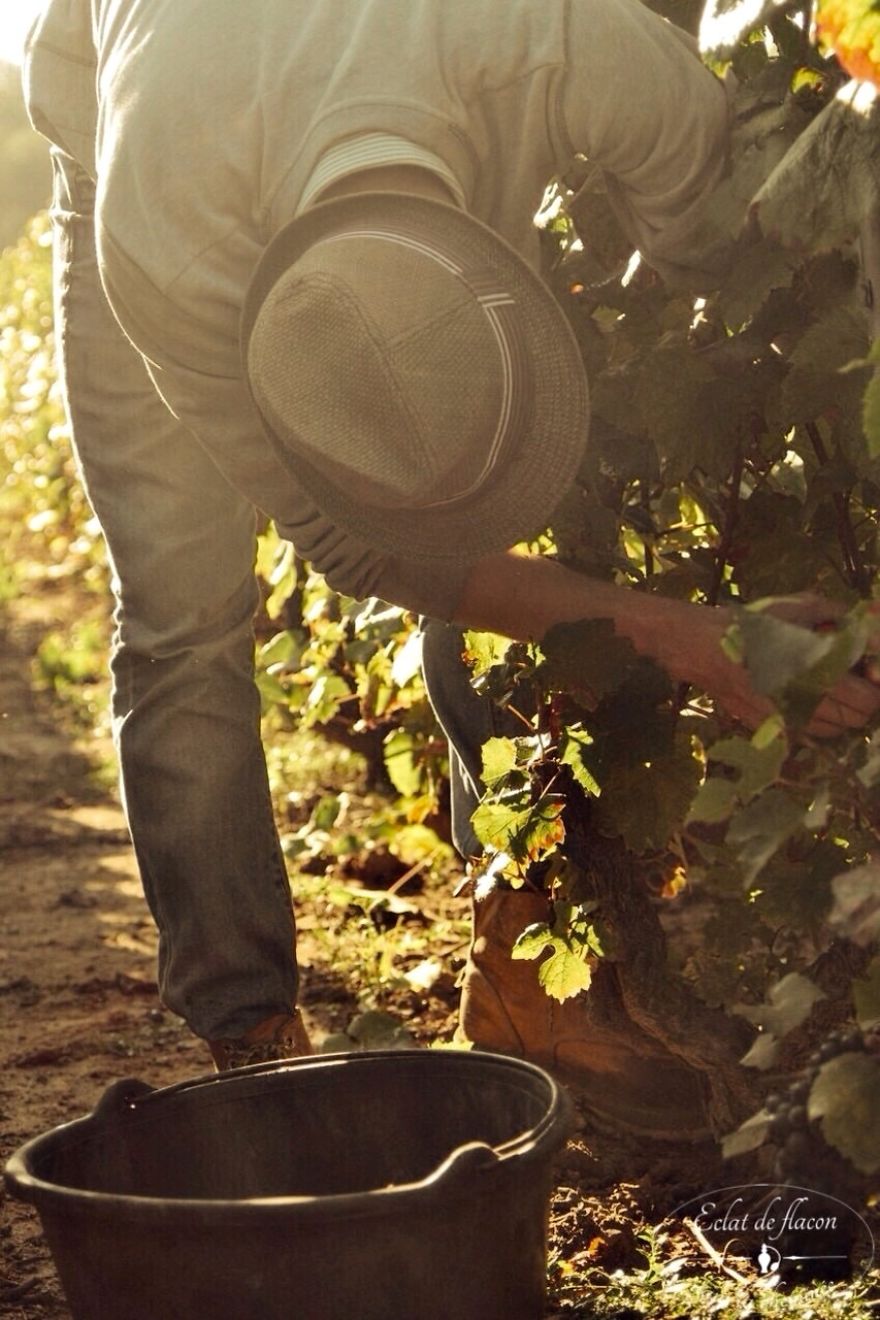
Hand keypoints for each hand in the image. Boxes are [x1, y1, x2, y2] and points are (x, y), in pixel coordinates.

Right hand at [694, 594, 879, 737]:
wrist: (704, 647)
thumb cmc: (752, 625)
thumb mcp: (797, 607)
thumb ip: (836, 615)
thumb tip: (864, 629)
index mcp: (814, 672)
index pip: (866, 700)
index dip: (873, 689)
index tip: (867, 674)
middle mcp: (802, 703)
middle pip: (854, 720)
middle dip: (861, 703)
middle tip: (853, 683)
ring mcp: (785, 720)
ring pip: (832, 732)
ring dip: (839, 716)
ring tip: (830, 694)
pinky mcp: (768, 729)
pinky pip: (804, 734)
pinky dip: (814, 723)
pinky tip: (805, 702)